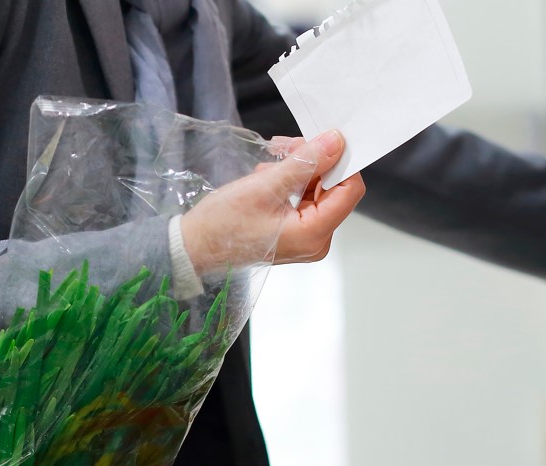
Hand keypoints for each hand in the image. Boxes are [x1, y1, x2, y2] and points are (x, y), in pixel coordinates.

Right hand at [180, 130, 365, 274]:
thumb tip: (336, 142)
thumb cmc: (224, 223)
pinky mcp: (294, 235)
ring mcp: (306, 239)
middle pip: (334, 189)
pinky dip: (291, 183)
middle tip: (287, 145)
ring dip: (299, 169)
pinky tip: (268, 175)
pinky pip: (304, 201)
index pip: (350, 189)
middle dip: (315, 162)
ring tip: (270, 162)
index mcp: (314, 234)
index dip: (341, 161)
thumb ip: (306, 162)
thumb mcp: (266, 185)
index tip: (322, 140)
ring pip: (318, 191)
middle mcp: (317, 241)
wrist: (195, 246)